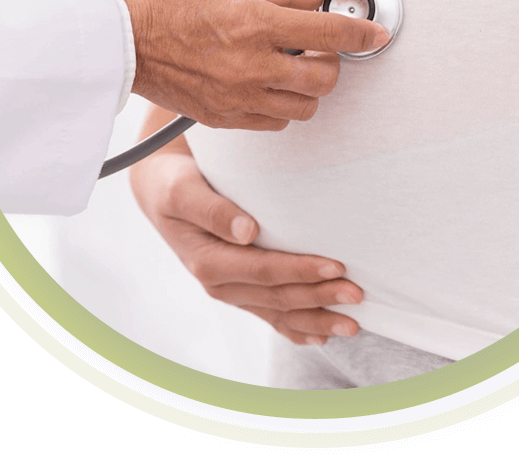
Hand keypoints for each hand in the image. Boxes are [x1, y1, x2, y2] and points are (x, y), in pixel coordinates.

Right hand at [117, 0, 388, 129]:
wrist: (124, 39)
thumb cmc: (174, 0)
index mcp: (253, 22)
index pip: (329, 32)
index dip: (362, 31)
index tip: (377, 32)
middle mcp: (250, 65)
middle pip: (325, 78)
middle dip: (333, 60)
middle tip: (320, 45)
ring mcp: (237, 97)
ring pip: (305, 107)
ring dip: (309, 86)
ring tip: (292, 65)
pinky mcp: (224, 119)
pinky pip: (276, 123)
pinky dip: (283, 105)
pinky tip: (268, 83)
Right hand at [131, 152, 361, 344]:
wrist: (161, 189)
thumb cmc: (175, 183)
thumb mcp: (183, 190)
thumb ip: (213, 210)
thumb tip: (248, 231)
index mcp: (208, 262)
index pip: (264, 271)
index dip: (301, 270)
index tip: (338, 266)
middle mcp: (219, 283)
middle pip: (278, 296)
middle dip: (320, 298)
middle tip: (358, 294)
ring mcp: (230, 290)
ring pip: (279, 312)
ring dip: (317, 318)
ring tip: (353, 322)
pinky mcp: (239, 288)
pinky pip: (270, 315)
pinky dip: (297, 328)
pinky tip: (323, 335)